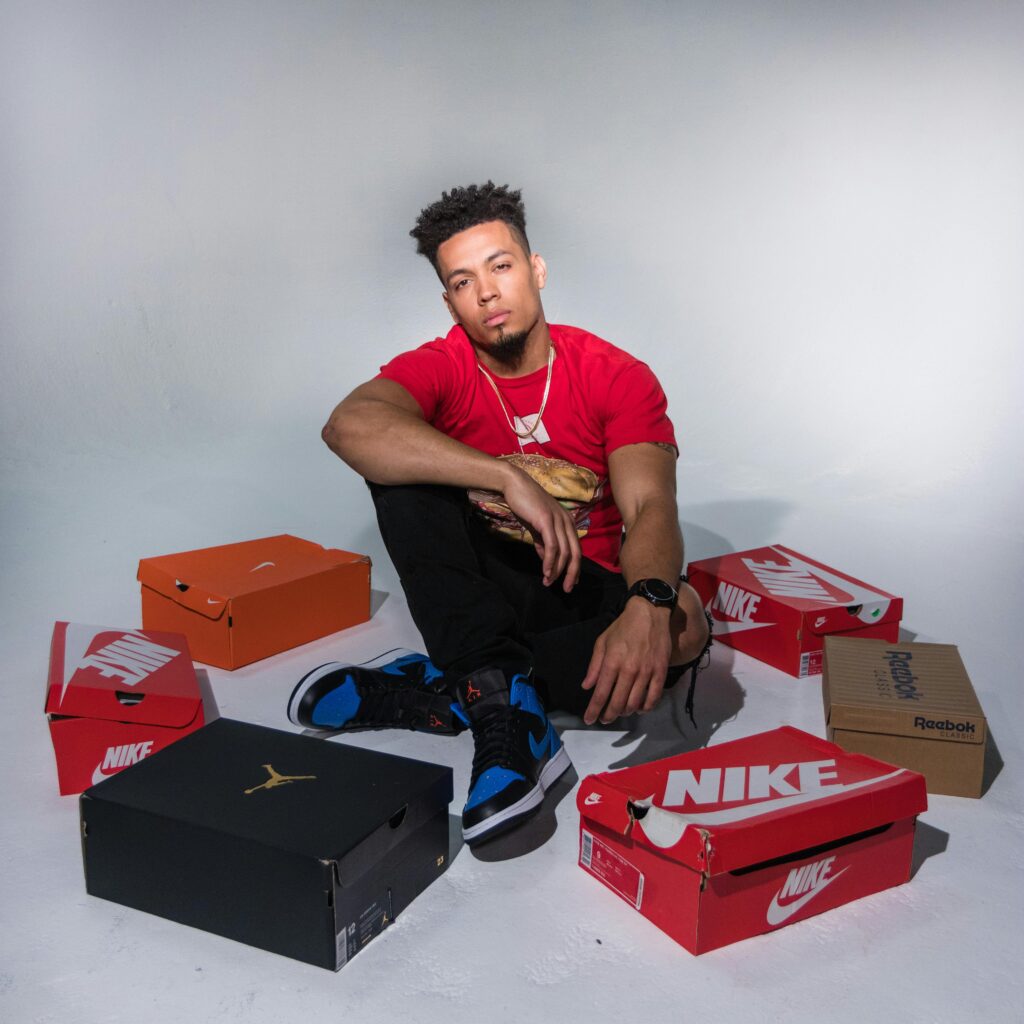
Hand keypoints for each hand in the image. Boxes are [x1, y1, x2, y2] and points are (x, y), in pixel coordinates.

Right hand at [501, 465, 581, 590]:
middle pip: (576, 553)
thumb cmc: (525, 505)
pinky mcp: (546, 520)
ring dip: (558, 570)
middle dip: (572, 573)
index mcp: (567, 523)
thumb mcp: (537, 528)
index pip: (576, 549)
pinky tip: (545, 572)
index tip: (571, 582)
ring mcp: (558, 520)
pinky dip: (550, 561)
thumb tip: (548, 562)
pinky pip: (552, 546)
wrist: (514, 485)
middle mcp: (567, 522)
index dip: (575, 567)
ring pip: (564, 551)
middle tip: (567, 589)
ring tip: (549, 583)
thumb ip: (543, 544)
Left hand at [581, 598, 671, 723]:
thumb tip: (587, 686)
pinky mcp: (660, 672)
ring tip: (620, 712)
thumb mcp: (602, 642)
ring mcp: (646, 672)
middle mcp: (629, 670)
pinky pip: (654, 697)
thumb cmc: (623, 627)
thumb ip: (595, 666)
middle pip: (617, 703)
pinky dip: (645, 707)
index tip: (589, 720)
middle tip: (604, 719)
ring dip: (625, 712)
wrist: (649, 613)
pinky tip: (639, 708)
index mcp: (612, 662)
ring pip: (635, 703)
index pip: (601, 694)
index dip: (593, 710)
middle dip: (608, 715)